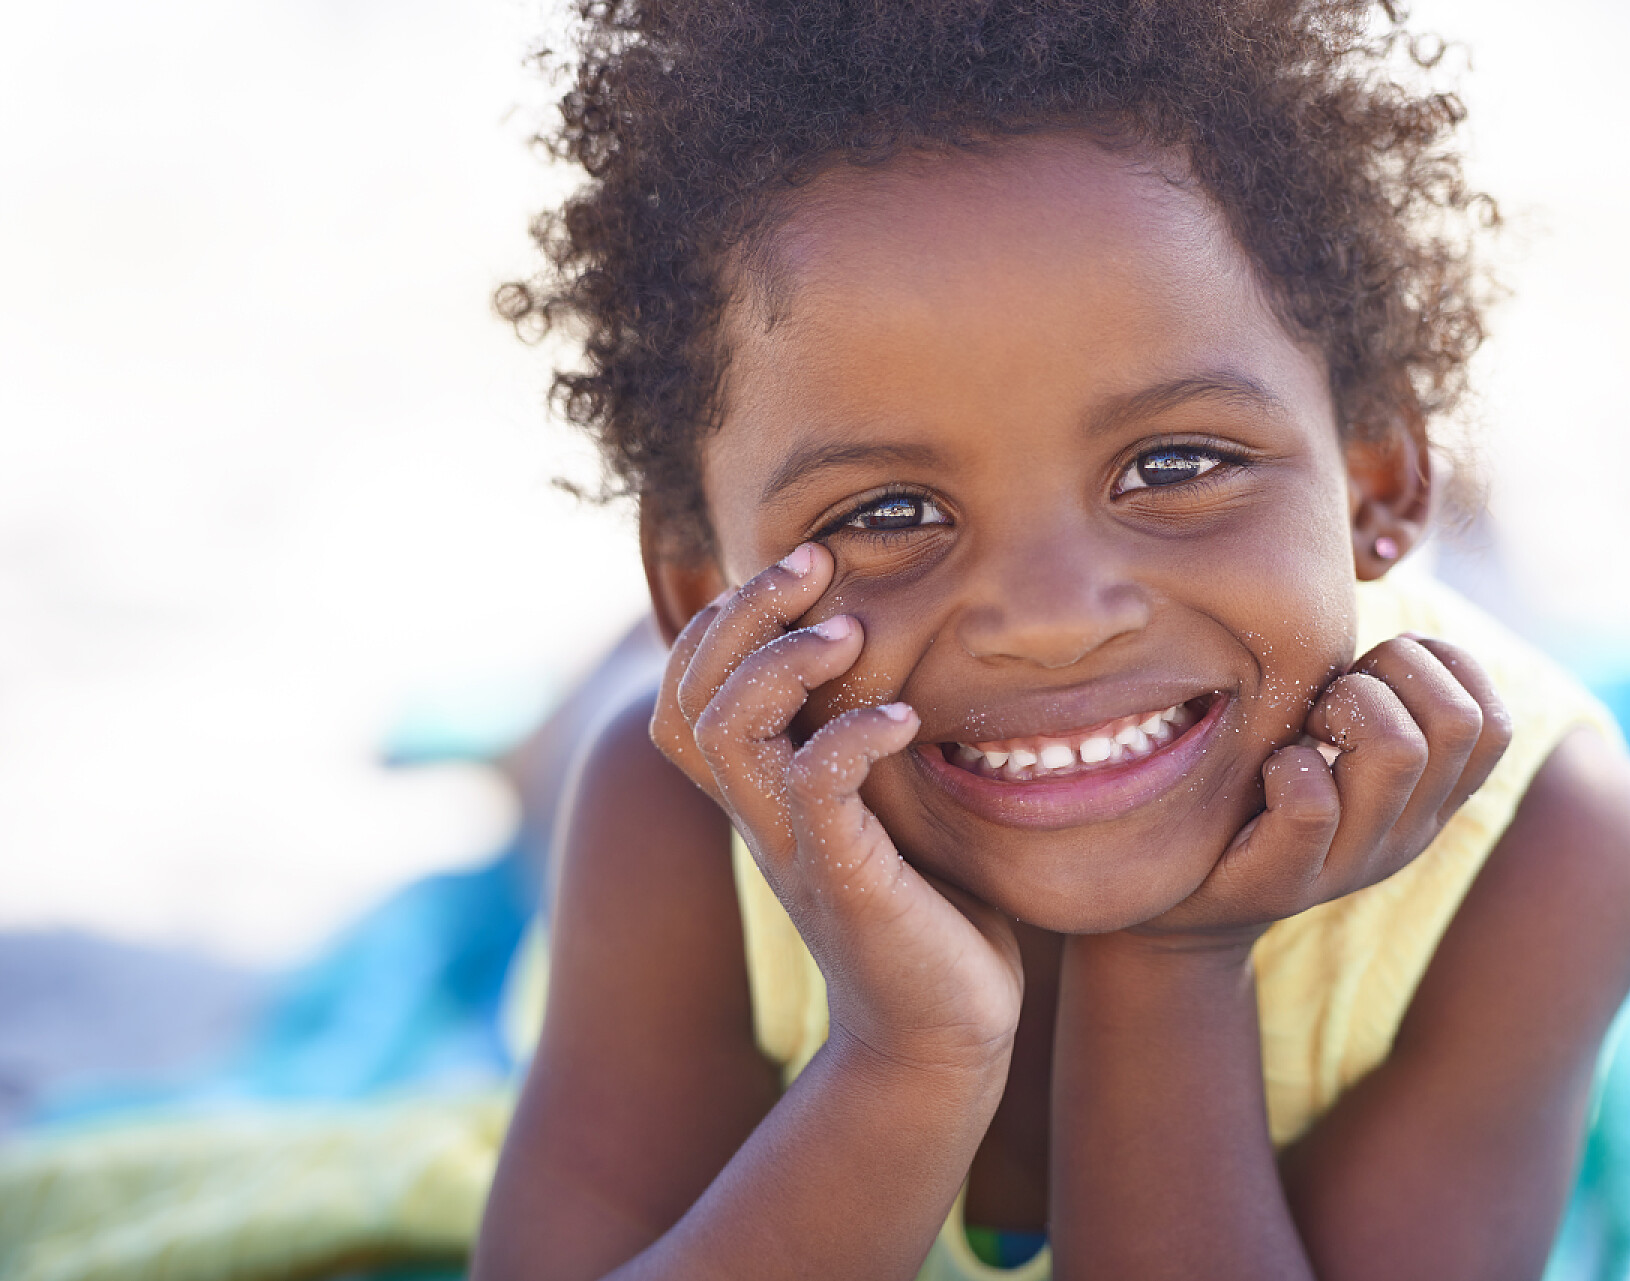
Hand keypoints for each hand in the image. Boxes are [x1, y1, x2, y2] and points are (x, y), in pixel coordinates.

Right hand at [649, 543, 1023, 1073]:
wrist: (941, 1030)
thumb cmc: (926, 910)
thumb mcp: (886, 805)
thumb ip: (863, 737)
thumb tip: (894, 645)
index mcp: (759, 791)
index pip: (685, 689)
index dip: (720, 619)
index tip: (801, 567)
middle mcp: (757, 813)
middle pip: (691, 694)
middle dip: (744, 610)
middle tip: (814, 561)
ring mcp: (791, 846)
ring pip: (727, 730)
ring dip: (784, 663)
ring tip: (851, 634)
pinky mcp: (842, 877)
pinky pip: (815, 787)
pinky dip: (851, 736)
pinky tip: (902, 721)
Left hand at [1134, 634, 1511, 943]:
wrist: (1186, 909)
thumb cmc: (1256, 796)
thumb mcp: (1332, 747)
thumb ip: (1370, 698)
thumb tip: (1387, 619)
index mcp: (1430, 799)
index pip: (1494, 721)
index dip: (1446, 667)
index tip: (1379, 667)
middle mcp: (1408, 832)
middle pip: (1459, 722)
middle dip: (1394, 673)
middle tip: (1334, 693)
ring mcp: (1354, 863)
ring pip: (1399, 751)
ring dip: (1344, 709)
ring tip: (1305, 725)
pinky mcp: (1288, 882)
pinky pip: (1313, 802)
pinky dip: (1286, 766)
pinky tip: (1266, 769)